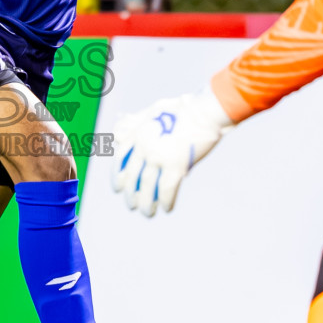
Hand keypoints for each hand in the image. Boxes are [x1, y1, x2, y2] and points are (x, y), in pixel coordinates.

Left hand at [112, 87, 234, 216]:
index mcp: (139, 133)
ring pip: (147, 186)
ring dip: (146, 203)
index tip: (117, 187)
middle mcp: (145, 147)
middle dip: (130, 194)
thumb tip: (122, 135)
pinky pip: (167, 188)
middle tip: (131, 205)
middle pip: (132, 176)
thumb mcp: (155, 110)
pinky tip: (167, 209)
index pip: (120, 157)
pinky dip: (166, 201)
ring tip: (147, 213)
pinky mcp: (177, 164)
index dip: (117, 174)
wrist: (205, 111)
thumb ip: (138, 123)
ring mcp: (160, 156)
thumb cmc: (185, 109)